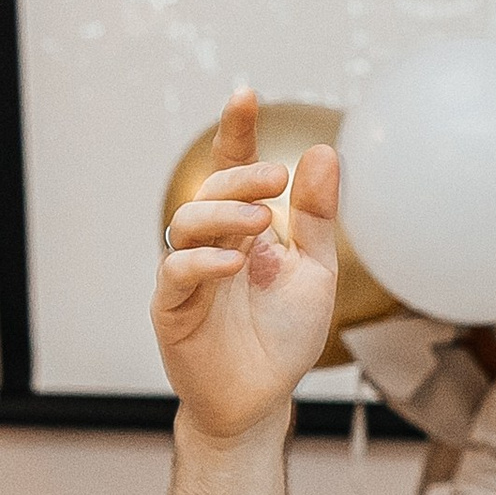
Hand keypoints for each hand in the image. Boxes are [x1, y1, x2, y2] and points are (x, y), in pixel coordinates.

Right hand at [152, 88, 339, 440]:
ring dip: (223, 214)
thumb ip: (317, 218)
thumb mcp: (315, 273)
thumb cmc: (284, 336)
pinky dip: (204, 262)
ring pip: (188, 224)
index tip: (246, 94)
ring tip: (262, 221)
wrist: (263, 400)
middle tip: (278, 179)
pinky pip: (177, 273)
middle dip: (240, 177)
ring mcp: (187, 275)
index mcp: (242, 229)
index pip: (232, 169)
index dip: (236, 132)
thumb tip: (323, 151)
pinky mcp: (173, 309)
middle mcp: (210, 244)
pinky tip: (236, 262)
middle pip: (210, 191)